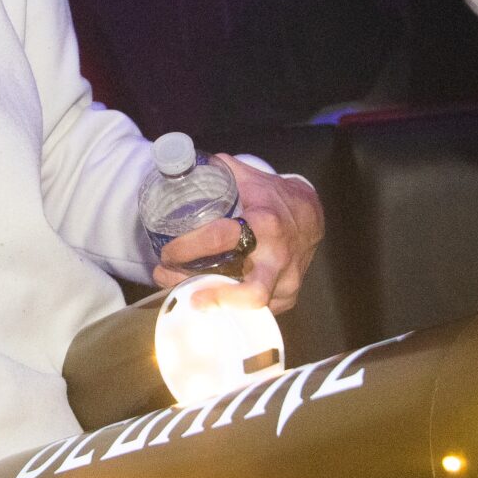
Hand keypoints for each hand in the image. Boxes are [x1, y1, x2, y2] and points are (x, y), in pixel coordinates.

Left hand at [152, 156, 324, 314]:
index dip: (189, 247)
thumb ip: (214, 171)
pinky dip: (226, 307)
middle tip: (170, 280)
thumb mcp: (247, 178)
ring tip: (180, 290)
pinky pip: (252, 312)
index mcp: (265, 224)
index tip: (168, 252)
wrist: (309, 214)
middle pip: (247, 291)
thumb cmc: (272, 197)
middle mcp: (279, 257)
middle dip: (203, 291)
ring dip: (208, 301)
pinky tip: (205, 296)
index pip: (222, 238)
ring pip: (246, 307)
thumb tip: (179, 165)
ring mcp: (286, 282)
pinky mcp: (286, 298)